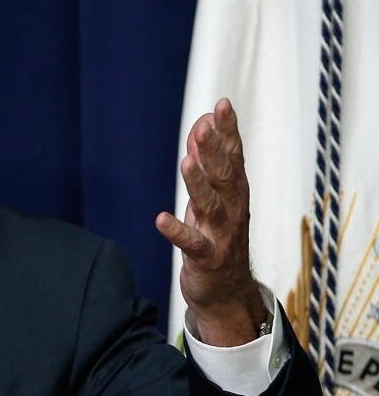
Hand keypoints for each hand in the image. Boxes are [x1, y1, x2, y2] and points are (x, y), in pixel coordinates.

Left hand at [155, 98, 265, 346]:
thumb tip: (201, 124)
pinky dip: (177, 231)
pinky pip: (192, 243)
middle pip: (225, 176)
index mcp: (235, 192)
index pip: (234, 156)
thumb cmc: (218, 235)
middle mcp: (233, 209)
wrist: (227, 291)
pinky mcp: (206, 258)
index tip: (222, 105)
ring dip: (198, 184)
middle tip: (205, 126)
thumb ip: (206, 162)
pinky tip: (161, 219)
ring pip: (211, 205)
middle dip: (215, 150)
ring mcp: (221, 234)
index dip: (229, 131)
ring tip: (186, 162)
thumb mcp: (212, 195)